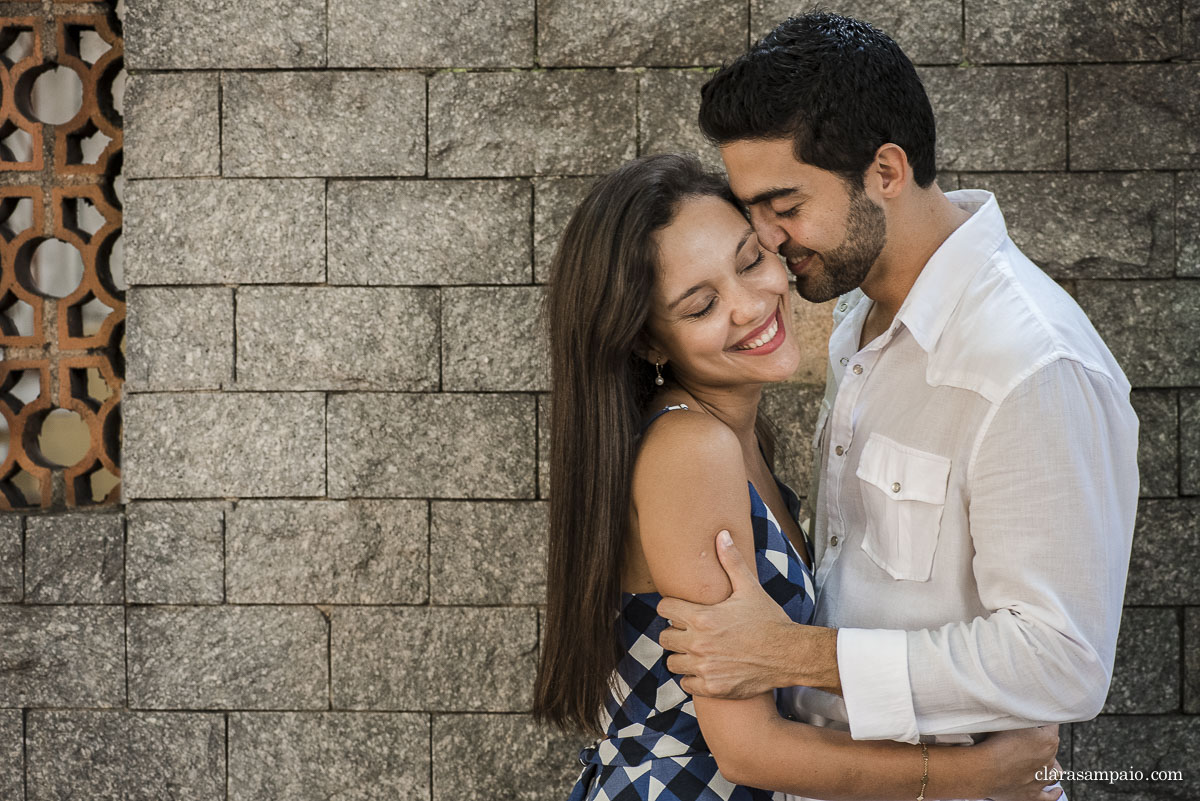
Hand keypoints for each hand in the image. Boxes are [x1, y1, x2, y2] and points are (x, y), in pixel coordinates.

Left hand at [656, 529, 802, 697]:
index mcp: (701, 617)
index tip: (682, 610)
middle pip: (664, 637)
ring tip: (698, 651)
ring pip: (672, 662)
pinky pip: (685, 684)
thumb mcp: (749, 588)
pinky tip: (706, 669)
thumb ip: (731, 561)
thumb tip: (722, 534)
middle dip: (675, 633)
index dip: (672, 608)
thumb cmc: (768, 620)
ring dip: (682, 657)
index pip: (664, 609)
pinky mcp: (712, 687)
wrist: (788, 654)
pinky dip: (692, 678)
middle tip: (691, 632)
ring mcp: (704, 668)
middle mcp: (698, 643)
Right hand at [977, 725, 1063, 800]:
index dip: (1041, 721)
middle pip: (1051, 748)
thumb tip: (1022, 713)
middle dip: (1041, 742)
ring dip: (1051, 766)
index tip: (1032, 718)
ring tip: (1043, 761)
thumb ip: (1019, 717)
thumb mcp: (1007, 720)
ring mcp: (1041, 780)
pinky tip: (1056, 791)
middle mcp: (1048, 761)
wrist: (983, 770)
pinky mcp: (1032, 795)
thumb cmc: (992, 743)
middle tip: (1025, 737)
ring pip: (1054, 772)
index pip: (1051, 726)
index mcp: (1047, 741)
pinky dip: (1054, 793)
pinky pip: (1050, 797)